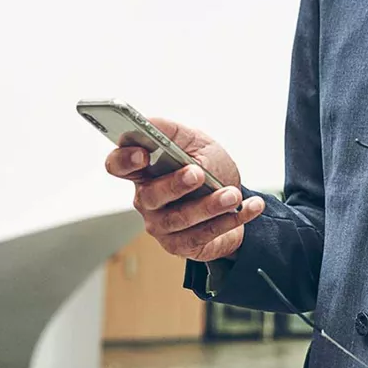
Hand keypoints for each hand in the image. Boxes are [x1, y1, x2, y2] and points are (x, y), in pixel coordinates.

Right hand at [104, 118, 264, 262]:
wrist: (233, 199)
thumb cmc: (207, 166)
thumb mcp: (194, 141)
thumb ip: (171, 131)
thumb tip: (148, 122)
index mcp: (144, 170)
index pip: (117, 165)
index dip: (124, 160)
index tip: (143, 154)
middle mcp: (147, 199)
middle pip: (150, 196)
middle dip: (174, 185)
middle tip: (198, 174)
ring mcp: (162, 225)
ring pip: (179, 219)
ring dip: (209, 205)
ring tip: (232, 195)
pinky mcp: (182, 244)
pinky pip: (204, 235)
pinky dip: (231, 219)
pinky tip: (250, 206)